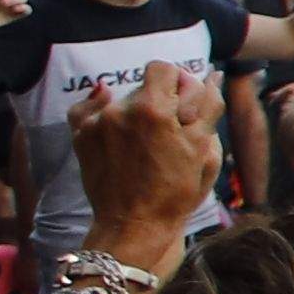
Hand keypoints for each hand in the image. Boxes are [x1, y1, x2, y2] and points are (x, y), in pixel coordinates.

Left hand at [72, 63, 227, 250]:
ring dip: (135, 113)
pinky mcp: (81, 136)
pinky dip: (101, 111)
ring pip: (121, 99)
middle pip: (143, 86)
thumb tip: (212, 75)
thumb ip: (209, 105)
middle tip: (168, 134)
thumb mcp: (204, 148)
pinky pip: (89, 109)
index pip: (163, 69)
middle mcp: (118, 109)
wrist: (134, 223)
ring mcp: (96, 122)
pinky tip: (114, 126)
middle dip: (159, 103)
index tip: (183, 109)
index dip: (178, 85)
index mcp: (152, 109)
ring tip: (143, 144)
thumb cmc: (175, 190)